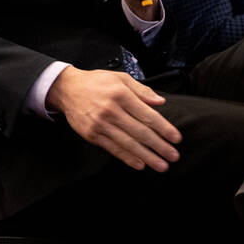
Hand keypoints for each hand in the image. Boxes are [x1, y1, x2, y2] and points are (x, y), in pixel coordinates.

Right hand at [45, 66, 180, 170]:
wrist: (67, 89)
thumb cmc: (96, 82)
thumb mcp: (120, 78)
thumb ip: (142, 90)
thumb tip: (160, 102)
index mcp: (120, 94)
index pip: (147, 115)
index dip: (164, 128)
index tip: (176, 138)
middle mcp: (110, 110)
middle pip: (140, 132)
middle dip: (159, 146)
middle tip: (173, 156)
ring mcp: (100, 124)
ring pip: (128, 143)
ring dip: (147, 156)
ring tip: (161, 165)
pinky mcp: (92, 134)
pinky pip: (113, 148)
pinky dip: (128, 158)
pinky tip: (140, 164)